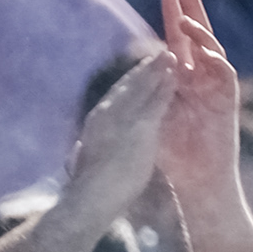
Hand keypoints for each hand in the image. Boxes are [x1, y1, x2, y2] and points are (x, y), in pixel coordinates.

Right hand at [63, 49, 178, 223]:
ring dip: (157, 70)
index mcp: (96, 123)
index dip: (128, 83)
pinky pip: (156, 102)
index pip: (114, 97)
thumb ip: (83, 154)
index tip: (138, 72)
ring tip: (170, 55)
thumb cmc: (89, 191)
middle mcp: (106, 115)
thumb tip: (76, 152)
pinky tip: (176, 75)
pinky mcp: (139, 129)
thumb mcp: (84, 165)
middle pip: (128, 86)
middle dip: (143, 69)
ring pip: (142, 88)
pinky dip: (166, 86)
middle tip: (157, 54)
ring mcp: (122, 120)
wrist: (92, 197)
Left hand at [154, 0, 241, 199]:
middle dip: (191, 9)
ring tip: (185, 17)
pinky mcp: (228, 101)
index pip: (177, 40)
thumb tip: (133, 68)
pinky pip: (224, 72)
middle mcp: (202, 78)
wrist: (196, 179)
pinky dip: (214, 58)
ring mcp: (216, 88)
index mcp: (182, 78)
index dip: (172, 16)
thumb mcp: (149, 110)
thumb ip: (145, 87)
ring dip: (200, 32)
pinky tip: (202, 49)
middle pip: (198, 36)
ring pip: (212, 49)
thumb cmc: (170, 152)